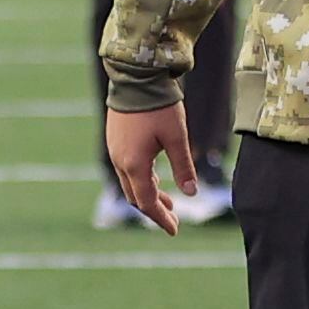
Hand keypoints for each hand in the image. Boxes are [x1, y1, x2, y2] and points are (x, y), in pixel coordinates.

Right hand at [104, 104, 194, 237]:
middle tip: (174, 218)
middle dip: (155, 210)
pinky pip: (126, 169)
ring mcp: (115, 150)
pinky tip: (155, 176)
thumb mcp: (177, 138)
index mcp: (134, 165)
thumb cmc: (159, 108)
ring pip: (130, 183)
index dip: (161, 219)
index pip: (147, 202)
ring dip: (148, 194)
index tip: (174, 230)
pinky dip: (141, 179)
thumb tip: (192, 194)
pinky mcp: (115, 140)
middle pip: (135, 196)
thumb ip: (183, 167)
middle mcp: (120, 161)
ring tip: (168, 200)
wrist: (136, 78)